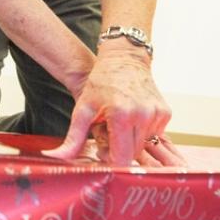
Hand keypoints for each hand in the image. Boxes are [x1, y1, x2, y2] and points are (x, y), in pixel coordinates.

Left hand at [44, 44, 174, 165]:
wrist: (124, 57)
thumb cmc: (101, 82)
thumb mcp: (83, 110)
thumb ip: (72, 138)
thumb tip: (54, 157)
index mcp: (122, 115)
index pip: (122, 158)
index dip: (111, 161)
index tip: (102, 152)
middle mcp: (143, 115)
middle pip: (133, 154)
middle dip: (120, 150)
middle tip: (108, 134)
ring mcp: (157, 113)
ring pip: (144, 145)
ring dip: (131, 141)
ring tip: (119, 124)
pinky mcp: (165, 112)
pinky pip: (154, 134)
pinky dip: (142, 132)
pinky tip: (131, 119)